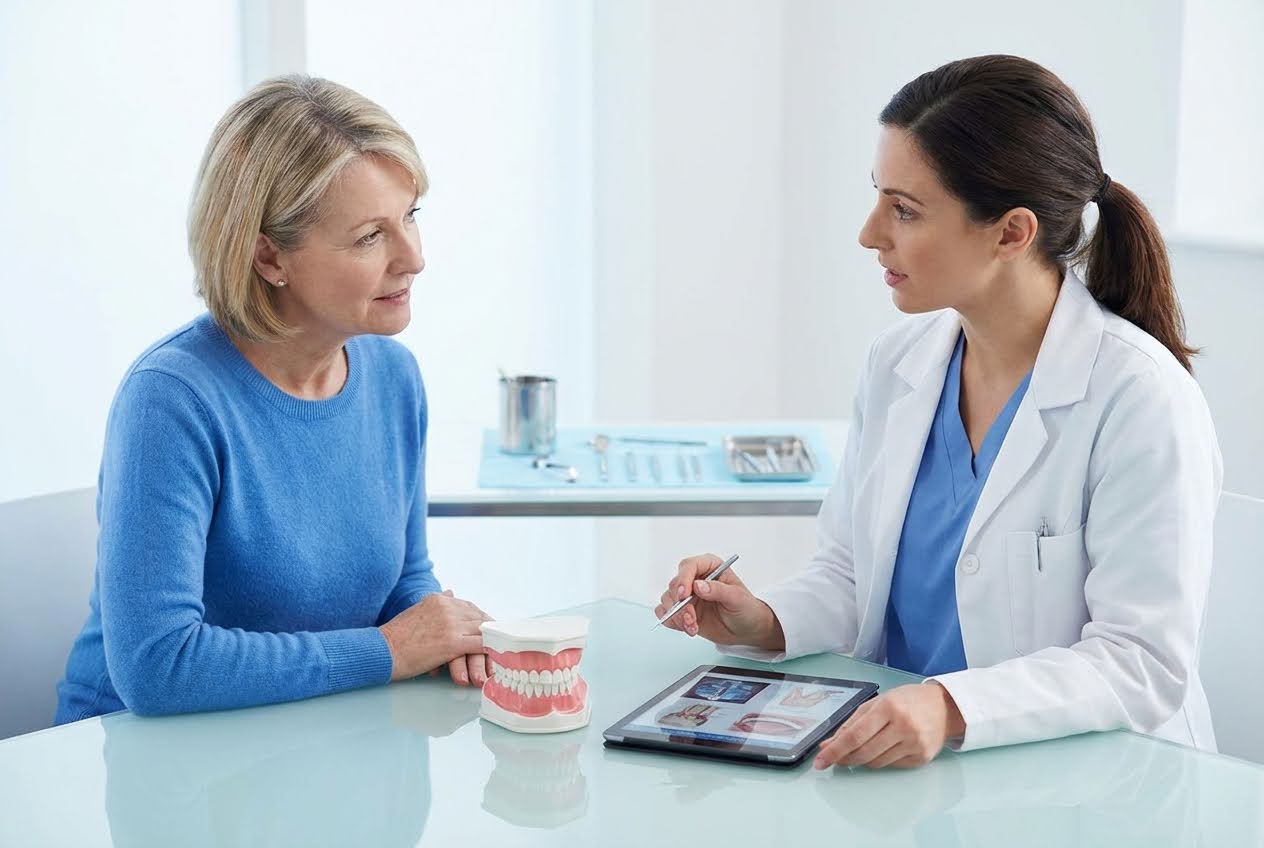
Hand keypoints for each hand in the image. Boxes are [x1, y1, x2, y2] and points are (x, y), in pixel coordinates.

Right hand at [379, 590, 490, 681]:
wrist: (382, 650)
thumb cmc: (396, 637)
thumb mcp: (417, 610)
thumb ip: (437, 601)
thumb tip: (450, 591)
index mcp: (439, 599)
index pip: (470, 607)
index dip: (482, 619)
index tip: (488, 629)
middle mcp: (447, 607)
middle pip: (479, 617)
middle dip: (490, 631)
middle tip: (499, 642)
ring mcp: (451, 624)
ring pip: (482, 630)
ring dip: (492, 642)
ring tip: (500, 650)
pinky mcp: (452, 642)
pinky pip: (479, 644)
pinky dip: (490, 650)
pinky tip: (495, 657)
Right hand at [653, 554, 784, 649]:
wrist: (746, 629)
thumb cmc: (746, 608)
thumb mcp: (737, 598)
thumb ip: (718, 590)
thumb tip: (698, 586)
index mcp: (710, 567)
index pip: (689, 566)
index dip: (683, 579)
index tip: (684, 595)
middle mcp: (695, 579)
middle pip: (675, 585)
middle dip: (680, 605)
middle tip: (691, 618)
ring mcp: (688, 596)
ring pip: (668, 600)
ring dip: (677, 616)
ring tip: (693, 627)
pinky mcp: (682, 611)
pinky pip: (665, 613)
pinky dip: (673, 622)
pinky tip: (688, 628)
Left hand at [813, 683, 964, 769]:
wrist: (944, 707)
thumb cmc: (907, 701)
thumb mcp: (877, 703)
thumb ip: (851, 723)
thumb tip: (828, 744)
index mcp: (888, 708)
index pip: (854, 736)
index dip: (834, 751)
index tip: (820, 761)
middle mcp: (902, 726)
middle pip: (863, 753)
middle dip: (844, 758)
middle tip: (833, 758)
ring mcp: (914, 744)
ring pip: (876, 762)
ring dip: (862, 759)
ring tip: (860, 749)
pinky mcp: (921, 758)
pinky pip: (891, 765)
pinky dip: (880, 760)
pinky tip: (882, 749)